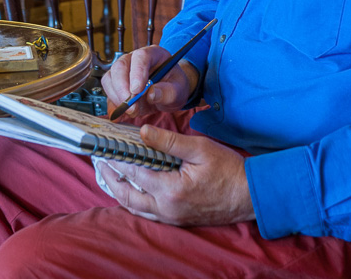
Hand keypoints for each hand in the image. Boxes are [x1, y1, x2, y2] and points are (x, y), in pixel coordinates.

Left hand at [97, 126, 253, 226]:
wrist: (250, 195)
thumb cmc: (228, 170)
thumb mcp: (199, 148)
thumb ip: (168, 141)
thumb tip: (141, 131)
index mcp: (170, 189)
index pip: (133, 171)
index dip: (117, 157)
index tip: (105, 146)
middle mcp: (166, 208)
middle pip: (127, 195)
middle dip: (110, 178)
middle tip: (100, 162)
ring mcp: (171, 217)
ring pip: (135, 207)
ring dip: (120, 191)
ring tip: (110, 174)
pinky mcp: (177, 220)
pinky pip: (147, 213)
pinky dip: (134, 201)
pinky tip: (132, 189)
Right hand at [101, 45, 195, 119]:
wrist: (170, 93)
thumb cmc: (175, 86)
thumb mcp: (179, 90)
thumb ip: (168, 92)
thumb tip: (151, 95)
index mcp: (153, 54)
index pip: (141, 57)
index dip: (137, 73)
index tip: (137, 91)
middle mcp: (134, 59)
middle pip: (120, 67)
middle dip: (122, 88)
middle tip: (131, 107)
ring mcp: (123, 71)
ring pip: (110, 79)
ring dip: (117, 97)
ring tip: (132, 111)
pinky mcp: (117, 85)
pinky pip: (109, 93)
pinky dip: (113, 105)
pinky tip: (122, 114)